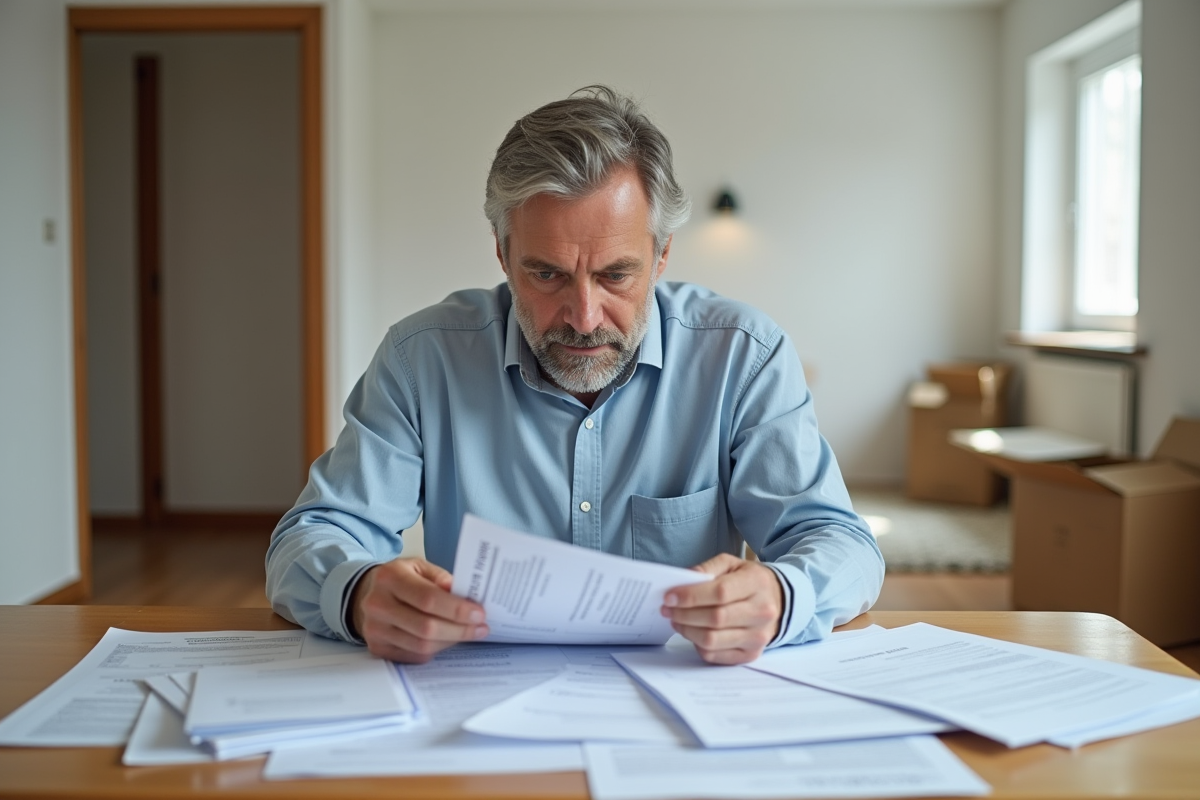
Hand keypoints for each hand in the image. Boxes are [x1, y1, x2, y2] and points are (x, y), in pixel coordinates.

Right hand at [350, 557, 487, 662]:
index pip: (428, 598)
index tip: (479, 613)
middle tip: (481, 627)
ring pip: (422, 645)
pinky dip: (437, 649)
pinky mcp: (378, 648)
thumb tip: (460, 593)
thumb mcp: (418, 567)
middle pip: (426, 627)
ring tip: (469, 633)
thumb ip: (440, 578)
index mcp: (390, 578)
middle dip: (459, 629)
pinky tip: (448, 639)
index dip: (456, 609)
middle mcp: (378, 605)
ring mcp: (375, 630)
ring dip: (451, 641)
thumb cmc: (399, 578)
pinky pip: (414, 656)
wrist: (366, 593)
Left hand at [662, 553, 782, 664]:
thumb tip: (682, 582)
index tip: (670, 597)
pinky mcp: (750, 654)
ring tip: (676, 620)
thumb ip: (707, 569)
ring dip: (687, 631)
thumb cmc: (748, 581)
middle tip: (667, 609)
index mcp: (757, 584)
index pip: (720, 593)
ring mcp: (758, 637)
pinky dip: (697, 645)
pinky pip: (715, 656)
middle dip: (684, 614)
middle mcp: (762, 612)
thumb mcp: (731, 564)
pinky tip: (692, 632)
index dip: (691, 596)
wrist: (777, 600)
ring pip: (712, 640)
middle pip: (715, 619)